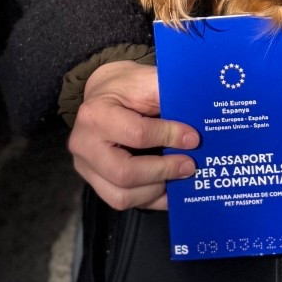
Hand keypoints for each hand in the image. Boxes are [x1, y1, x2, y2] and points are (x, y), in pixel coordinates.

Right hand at [67, 58, 198, 211]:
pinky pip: (121, 201)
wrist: (102, 95)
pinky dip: (149, 200)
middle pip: (124, 173)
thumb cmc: (125, 88)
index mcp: (95, 114)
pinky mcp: (94, 182)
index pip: (137, 134)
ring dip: (157, 191)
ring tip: (180, 178)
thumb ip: (167, 95)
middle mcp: (84, 145)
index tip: (193, 138)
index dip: (169, 137)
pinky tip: (170, 191)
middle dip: (163, 172)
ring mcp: (86, 167)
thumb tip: (197, 119)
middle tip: (189, 165)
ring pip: (121, 196)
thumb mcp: (144, 80)